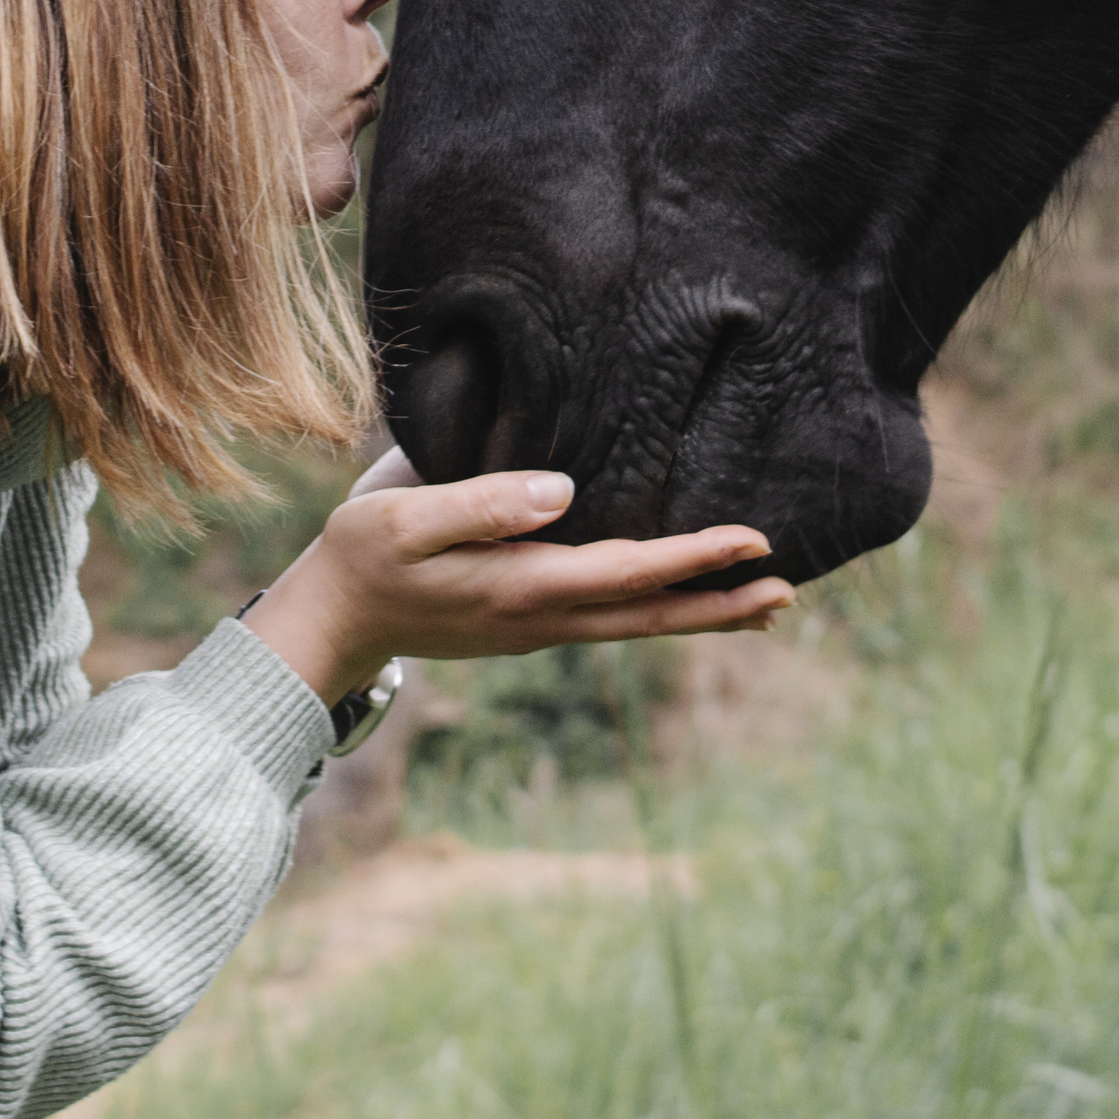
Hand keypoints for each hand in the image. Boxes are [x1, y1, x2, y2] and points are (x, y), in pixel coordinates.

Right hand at [243, 457, 794, 706]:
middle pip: (651, 614)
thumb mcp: (407, 518)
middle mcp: (543, 616)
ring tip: (759, 603)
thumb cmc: (363, 558)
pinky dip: (657, 609)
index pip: (631, 573)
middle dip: (721, 603)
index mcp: (524, 587)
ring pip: (636, 623)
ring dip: (699, 612)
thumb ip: (484, 503)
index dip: (697, 557)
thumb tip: (566, 492)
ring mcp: (537, 627)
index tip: (756, 542)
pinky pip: (611, 619)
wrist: (330, 624)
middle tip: (788, 593)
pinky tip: (674, 598)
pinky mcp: (527, 622)